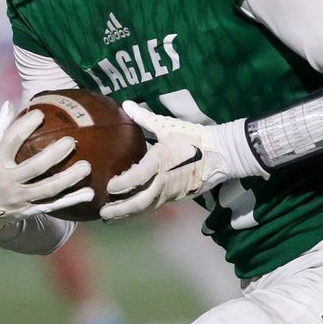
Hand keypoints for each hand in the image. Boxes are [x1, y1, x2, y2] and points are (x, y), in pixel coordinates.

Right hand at [0, 102, 92, 234]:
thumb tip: (9, 104)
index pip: (10, 142)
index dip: (24, 127)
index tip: (40, 113)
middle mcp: (8, 181)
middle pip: (34, 168)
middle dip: (54, 155)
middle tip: (71, 142)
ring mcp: (21, 198)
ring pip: (48, 189)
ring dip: (69, 179)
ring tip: (87, 167)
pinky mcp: (31, 209)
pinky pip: (55, 205)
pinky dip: (72, 199)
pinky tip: (90, 193)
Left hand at [101, 101, 235, 220]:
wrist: (220, 154)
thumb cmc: (193, 138)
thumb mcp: (167, 126)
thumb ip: (144, 118)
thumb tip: (126, 104)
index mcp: (160, 161)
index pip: (136, 178)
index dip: (121, 185)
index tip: (109, 186)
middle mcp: (164, 181)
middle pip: (139, 201)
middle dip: (120, 210)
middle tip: (102, 214)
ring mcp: (171, 192)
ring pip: (146, 208)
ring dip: (128, 215)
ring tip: (110, 219)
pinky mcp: (176, 198)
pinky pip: (154, 206)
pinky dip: (140, 211)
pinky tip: (129, 213)